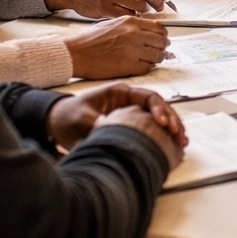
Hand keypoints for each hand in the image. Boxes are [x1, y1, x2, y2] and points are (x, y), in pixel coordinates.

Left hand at [45, 82, 186, 161]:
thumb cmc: (67, 116)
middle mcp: (128, 100)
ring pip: (157, 117)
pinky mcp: (128, 124)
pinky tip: (171, 144)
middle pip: (158, 107)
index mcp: (119, 93)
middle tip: (179, 136)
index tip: (164, 124)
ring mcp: (129, 112)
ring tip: (182, 142)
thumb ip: (98, 124)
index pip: (148, 97)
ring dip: (171, 128)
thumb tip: (115, 133)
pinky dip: (162, 135)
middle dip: (172, 120)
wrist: (54, 122)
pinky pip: (150, 127)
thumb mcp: (81, 119)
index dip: (160, 110)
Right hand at [64, 16, 169, 79]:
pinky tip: (138, 66)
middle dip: (161, 47)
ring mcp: (133, 50)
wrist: (76, 53)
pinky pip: (148, 67)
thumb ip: (131, 27)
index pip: (159, 27)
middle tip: (157, 51)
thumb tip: (147, 33)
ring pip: (158, 55)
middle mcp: (135, 34)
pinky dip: (146, 68)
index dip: (162, 35)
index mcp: (130, 22)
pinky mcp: (130, 65)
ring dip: (155, 59)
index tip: (160, 39)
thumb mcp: (112, 24)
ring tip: (148, 60)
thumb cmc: (89, 40)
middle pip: (162, 41)